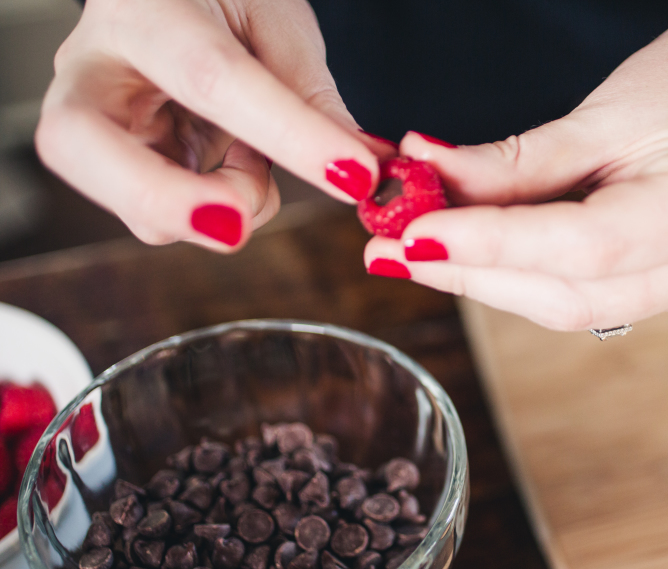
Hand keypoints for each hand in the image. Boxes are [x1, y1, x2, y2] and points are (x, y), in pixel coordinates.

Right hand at [36, 0, 390, 250]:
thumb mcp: (274, 18)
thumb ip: (311, 91)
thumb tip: (368, 162)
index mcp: (146, 8)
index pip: (212, 77)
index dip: (288, 134)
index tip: (355, 175)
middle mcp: (93, 68)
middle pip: (78, 145)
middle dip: (163, 200)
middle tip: (234, 225)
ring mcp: (89, 124)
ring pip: (126, 202)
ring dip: (215, 205)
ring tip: (254, 160)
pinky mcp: (113, 170)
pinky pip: (161, 217)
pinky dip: (216, 207)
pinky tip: (232, 165)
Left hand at [363, 0, 667, 330]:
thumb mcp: (610, 106)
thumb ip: (520, 159)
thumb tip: (426, 178)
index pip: (585, 246)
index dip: (492, 246)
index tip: (412, 236)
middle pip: (571, 293)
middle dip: (473, 274)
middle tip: (390, 250)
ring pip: (574, 306)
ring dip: (491, 282)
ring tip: (419, 251)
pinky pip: (591, 298)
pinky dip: (528, 277)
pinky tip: (480, 256)